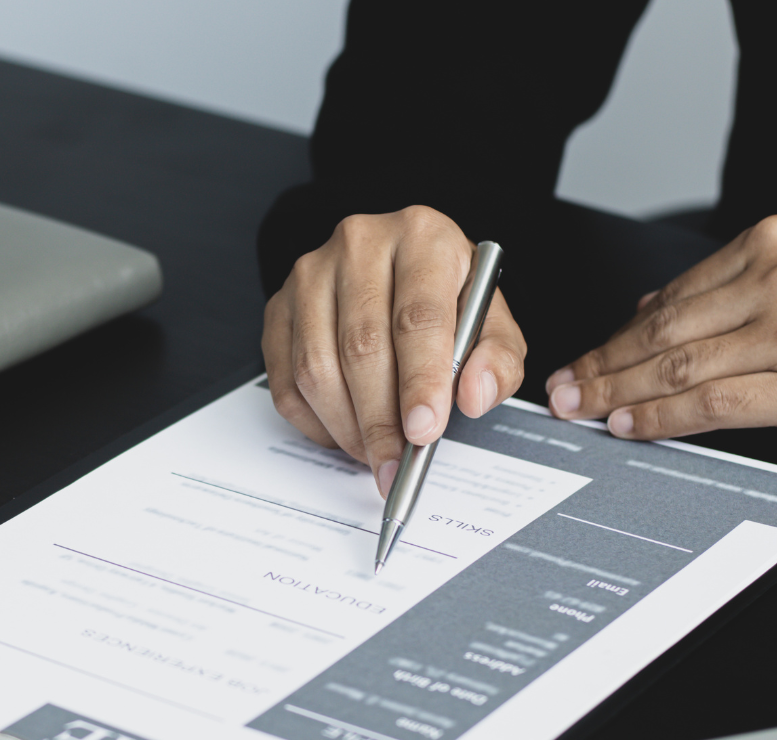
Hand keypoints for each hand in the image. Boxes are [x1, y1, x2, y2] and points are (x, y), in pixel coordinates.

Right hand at [262, 206, 526, 493]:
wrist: (401, 269)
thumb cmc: (447, 297)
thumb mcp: (492, 324)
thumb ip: (497, 361)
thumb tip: (474, 396)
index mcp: (423, 237)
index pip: (417, 317)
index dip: (420, 382)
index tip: (424, 431)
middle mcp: (360, 243)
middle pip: (361, 346)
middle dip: (381, 421)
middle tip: (398, 465)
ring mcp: (311, 273)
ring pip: (316, 368)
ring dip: (347, 427)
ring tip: (376, 453)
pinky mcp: (279, 305)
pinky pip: (285, 380)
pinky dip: (315, 421)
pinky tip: (346, 430)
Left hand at [544, 215, 776, 441]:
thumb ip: (736, 292)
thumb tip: (657, 311)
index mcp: (776, 241)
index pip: (672, 293)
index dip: (617, 332)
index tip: (585, 355)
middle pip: (663, 328)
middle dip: (603, 364)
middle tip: (563, 390)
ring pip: (678, 366)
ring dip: (620, 393)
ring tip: (584, 411)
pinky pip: (711, 402)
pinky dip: (661, 416)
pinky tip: (632, 424)